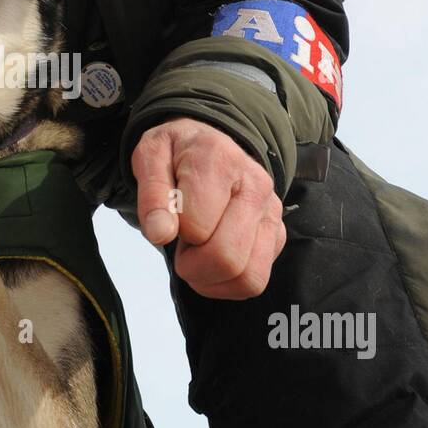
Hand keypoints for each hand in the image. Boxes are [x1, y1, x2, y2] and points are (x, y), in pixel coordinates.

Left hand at [131, 119, 285, 298]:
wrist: (209, 143)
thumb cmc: (176, 153)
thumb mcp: (149, 158)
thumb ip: (151, 195)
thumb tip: (160, 234)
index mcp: (220, 162)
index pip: (196, 227)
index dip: (172, 232)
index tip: (168, 218)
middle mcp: (255, 186)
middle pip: (227, 258)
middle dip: (192, 266)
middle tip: (180, 245)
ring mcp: (271, 213)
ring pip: (248, 277)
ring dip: (211, 279)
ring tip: (197, 254)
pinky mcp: (278, 235)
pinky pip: (255, 281)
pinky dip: (226, 284)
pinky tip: (211, 261)